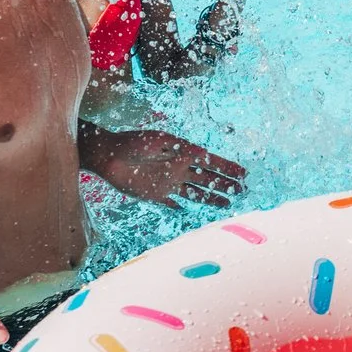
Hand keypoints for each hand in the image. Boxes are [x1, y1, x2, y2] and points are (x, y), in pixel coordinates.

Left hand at [93, 129, 244, 206]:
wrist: (107, 155)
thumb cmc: (132, 143)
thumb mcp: (157, 140)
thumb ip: (178, 148)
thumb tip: (200, 153)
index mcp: (182, 153)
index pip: (210, 162)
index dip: (226, 168)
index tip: (243, 173)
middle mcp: (178, 168)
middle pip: (207, 178)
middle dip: (225, 183)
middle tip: (243, 190)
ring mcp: (167, 182)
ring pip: (195, 192)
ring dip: (211, 198)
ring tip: (228, 203)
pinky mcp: (155, 194)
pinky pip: (171, 203)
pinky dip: (179, 207)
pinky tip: (188, 210)